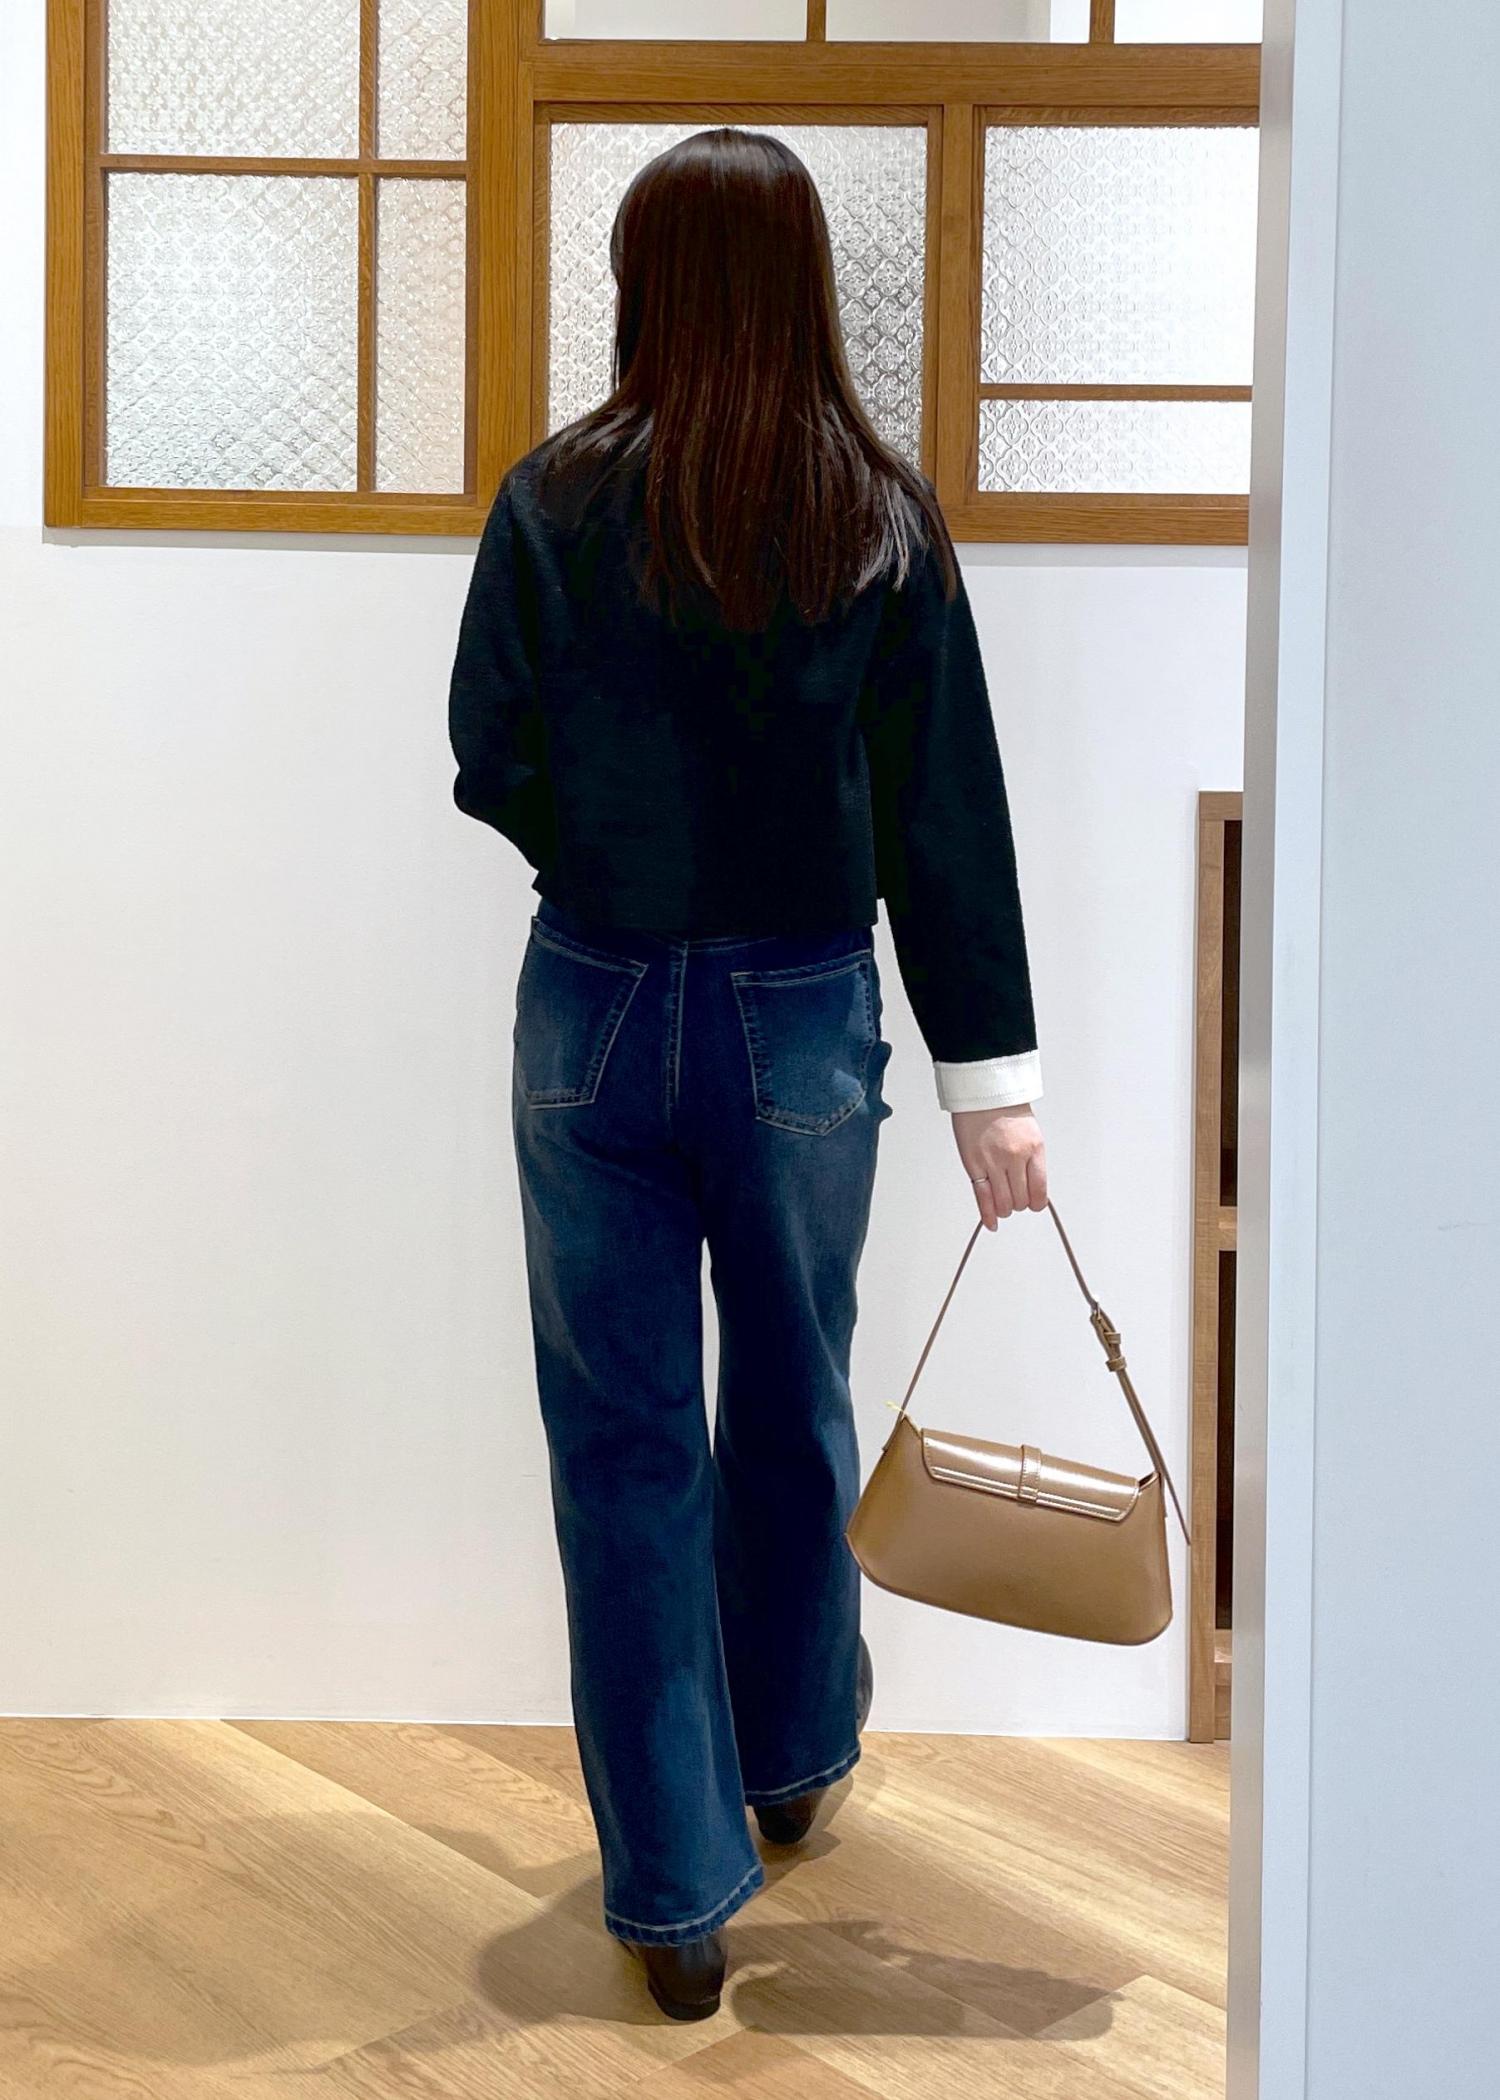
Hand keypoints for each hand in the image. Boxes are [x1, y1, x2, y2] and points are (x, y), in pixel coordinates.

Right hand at [951, 1104, 1047, 1228]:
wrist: (983, 1092)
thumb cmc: (1006, 1109)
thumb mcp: (1031, 1134)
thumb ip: (1032, 1161)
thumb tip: (1032, 1187)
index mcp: (1034, 1149)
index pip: (1039, 1191)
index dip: (1036, 1202)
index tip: (1034, 1203)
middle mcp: (1015, 1157)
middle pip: (1020, 1200)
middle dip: (1018, 1204)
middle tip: (1015, 1199)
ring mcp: (993, 1162)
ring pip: (1003, 1203)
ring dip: (1004, 1208)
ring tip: (1003, 1203)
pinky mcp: (974, 1164)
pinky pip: (982, 1197)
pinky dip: (987, 1214)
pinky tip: (991, 1223)